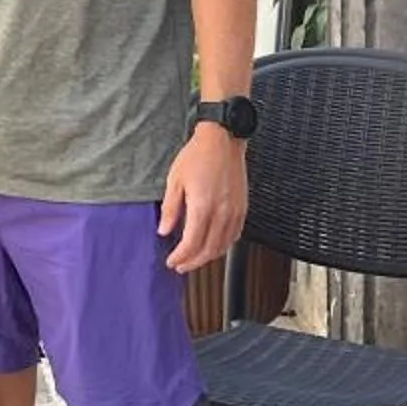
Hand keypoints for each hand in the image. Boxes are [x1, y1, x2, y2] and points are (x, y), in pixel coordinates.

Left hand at [158, 125, 248, 273]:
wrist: (223, 140)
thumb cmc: (198, 155)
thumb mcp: (175, 180)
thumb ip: (170, 209)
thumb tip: (164, 230)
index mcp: (203, 206)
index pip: (192, 244)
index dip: (181, 257)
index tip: (172, 261)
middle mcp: (222, 212)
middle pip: (209, 250)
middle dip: (193, 262)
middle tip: (181, 266)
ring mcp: (235, 211)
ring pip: (224, 246)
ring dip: (208, 257)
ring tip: (195, 259)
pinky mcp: (242, 208)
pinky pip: (235, 235)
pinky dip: (224, 246)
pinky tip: (215, 245)